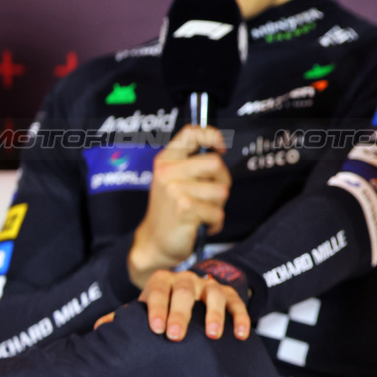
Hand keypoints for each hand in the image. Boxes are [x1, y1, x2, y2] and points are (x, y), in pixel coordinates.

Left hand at [96, 269, 249, 340]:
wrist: (189, 291)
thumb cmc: (162, 305)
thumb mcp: (145, 307)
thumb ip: (126, 317)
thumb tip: (100, 329)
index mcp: (162, 282)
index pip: (157, 291)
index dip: (156, 308)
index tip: (155, 329)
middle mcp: (186, 280)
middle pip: (183, 290)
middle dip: (181, 313)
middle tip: (176, 336)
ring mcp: (209, 285)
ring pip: (214, 294)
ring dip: (214, 314)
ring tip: (213, 335)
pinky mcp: (229, 294)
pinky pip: (237, 302)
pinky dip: (241, 317)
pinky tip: (241, 335)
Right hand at [128, 126, 230, 287]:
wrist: (155, 244)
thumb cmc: (171, 211)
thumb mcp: (174, 181)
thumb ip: (192, 164)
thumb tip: (219, 148)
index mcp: (166, 161)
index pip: (191, 133)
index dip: (212, 136)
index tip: (221, 147)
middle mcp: (168, 172)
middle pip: (216, 163)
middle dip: (222, 181)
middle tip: (211, 196)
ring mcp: (175, 190)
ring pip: (221, 191)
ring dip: (218, 206)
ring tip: (201, 212)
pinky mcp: (185, 208)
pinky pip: (218, 213)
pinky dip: (215, 223)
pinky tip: (200, 225)